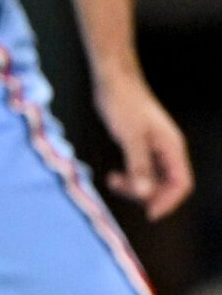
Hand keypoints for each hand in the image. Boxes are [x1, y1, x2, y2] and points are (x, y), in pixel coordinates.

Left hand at [95, 72, 193, 219]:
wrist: (114, 81)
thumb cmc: (123, 103)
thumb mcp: (129, 137)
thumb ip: (138, 165)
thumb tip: (144, 193)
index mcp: (172, 147)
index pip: (181, 183)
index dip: (168, 201)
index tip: (149, 213)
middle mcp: (167, 149)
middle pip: (167, 184)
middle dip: (147, 194)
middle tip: (121, 189)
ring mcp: (155, 148)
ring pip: (152, 179)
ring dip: (135, 186)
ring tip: (113, 181)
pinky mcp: (141, 146)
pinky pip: (141, 170)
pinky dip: (129, 177)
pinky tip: (113, 177)